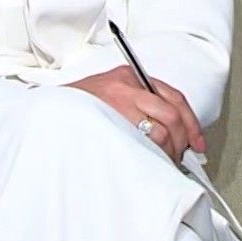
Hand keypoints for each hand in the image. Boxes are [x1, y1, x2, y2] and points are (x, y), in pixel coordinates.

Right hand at [70, 66, 205, 161]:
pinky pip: (139, 144)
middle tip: (178, 156)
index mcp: (130, 76)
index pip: (174, 97)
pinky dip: (150, 157)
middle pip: (171, 115)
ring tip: (161, 163)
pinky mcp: (105, 123)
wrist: (44, 111)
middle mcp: (125, 86)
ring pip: (158, 132)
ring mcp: (115, 104)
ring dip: (166, 152)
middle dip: (181, 140)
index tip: (197, 142)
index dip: (191, 123)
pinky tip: (148, 164)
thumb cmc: (78, 108)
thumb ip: (138, 105)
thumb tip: (172, 133)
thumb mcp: (109, 95)